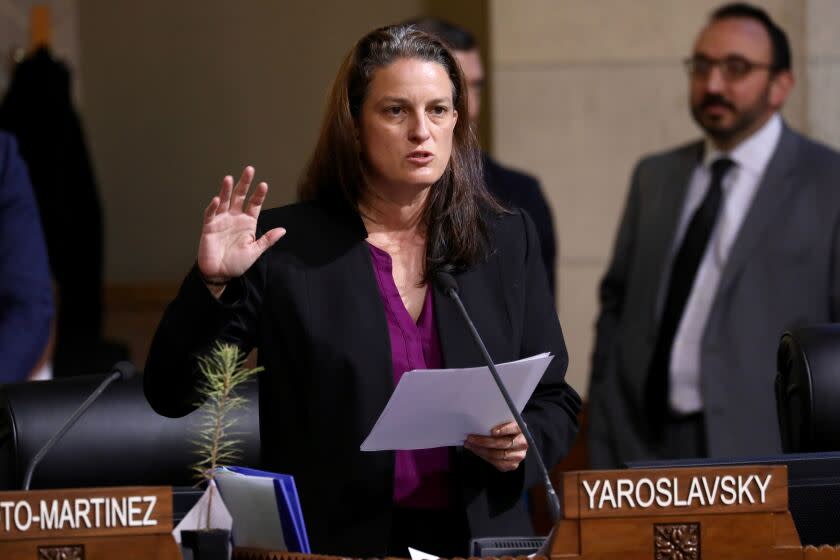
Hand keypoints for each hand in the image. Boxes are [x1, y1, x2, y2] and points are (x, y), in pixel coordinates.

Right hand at [197, 166, 285, 283]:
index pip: (254, 204)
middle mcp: (235, 218)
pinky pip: (211, 214)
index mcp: (248, 222)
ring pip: (224, 201)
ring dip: (226, 190)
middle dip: (244, 184)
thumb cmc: (237, 263)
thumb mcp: (255, 251)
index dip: (259, 195)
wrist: (220, 274)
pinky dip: (213, 207)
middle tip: (249, 170)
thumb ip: (267, 240)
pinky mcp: (209, 226)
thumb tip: (283, 230)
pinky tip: (217, 199)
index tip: (264, 185)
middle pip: (240, 197)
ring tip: (229, 178)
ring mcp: (221, 220)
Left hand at [464, 421, 527, 471]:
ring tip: (470, 445)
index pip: (514, 428)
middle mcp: (522, 443)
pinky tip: (476, 451)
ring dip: (481, 450)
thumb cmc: (505, 429)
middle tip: (471, 438)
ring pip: (498, 455)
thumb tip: (479, 422)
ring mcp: (518, 455)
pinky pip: (497, 463)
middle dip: (484, 441)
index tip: (492, 431)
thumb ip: (496, 422)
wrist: (513, 440)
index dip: (504, 430)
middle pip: (503, 444)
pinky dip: (484, 457)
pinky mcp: (513, 465)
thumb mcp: (503, 422)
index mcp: (521, 429)